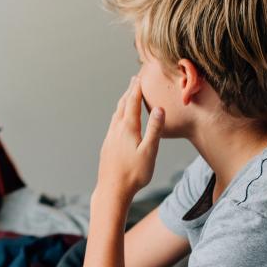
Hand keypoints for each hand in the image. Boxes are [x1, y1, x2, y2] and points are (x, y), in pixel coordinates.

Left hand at [97, 76, 163, 201]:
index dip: (136, 89)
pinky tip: (119, 121)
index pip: (132, 103)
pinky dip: (118, 115)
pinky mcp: (107, 146)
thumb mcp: (149, 151)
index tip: (139, 77)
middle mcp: (116, 130)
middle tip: (134, 80)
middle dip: (129, 92)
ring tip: (127, 95)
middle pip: (122, 106)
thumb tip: (159, 109)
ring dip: (122, 102)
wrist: (112, 189)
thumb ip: (154, 130)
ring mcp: (110, 138)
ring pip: (116, 115)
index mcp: (127, 129)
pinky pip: (113, 124)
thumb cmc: (134, 173)